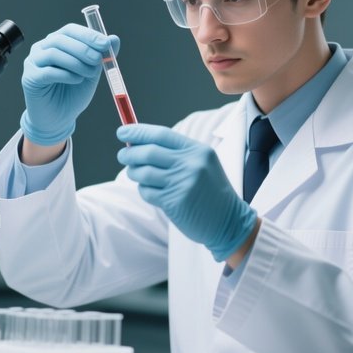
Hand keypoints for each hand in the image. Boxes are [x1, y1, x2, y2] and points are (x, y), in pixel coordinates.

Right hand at [20, 24, 118, 145]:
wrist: (59, 118)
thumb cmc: (73, 93)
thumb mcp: (92, 72)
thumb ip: (101, 56)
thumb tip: (113, 39)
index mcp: (57, 42)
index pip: (70, 30)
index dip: (88, 35)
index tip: (105, 44)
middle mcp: (42, 48)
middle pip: (60, 39)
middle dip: (83, 48)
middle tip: (98, 60)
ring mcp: (33, 62)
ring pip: (54, 53)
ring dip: (76, 62)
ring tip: (89, 74)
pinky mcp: (29, 78)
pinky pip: (48, 72)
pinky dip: (66, 75)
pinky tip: (77, 80)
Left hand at [116, 123, 256, 261]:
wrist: (230, 221)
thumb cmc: (210, 191)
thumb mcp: (202, 164)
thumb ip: (175, 153)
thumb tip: (138, 143)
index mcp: (197, 150)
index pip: (161, 135)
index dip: (138, 131)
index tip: (123, 131)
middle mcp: (191, 164)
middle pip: (149, 152)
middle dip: (130, 152)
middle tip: (123, 154)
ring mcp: (183, 183)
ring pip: (144, 172)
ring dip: (134, 172)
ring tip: (136, 174)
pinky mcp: (175, 202)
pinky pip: (148, 191)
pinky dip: (144, 190)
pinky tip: (151, 191)